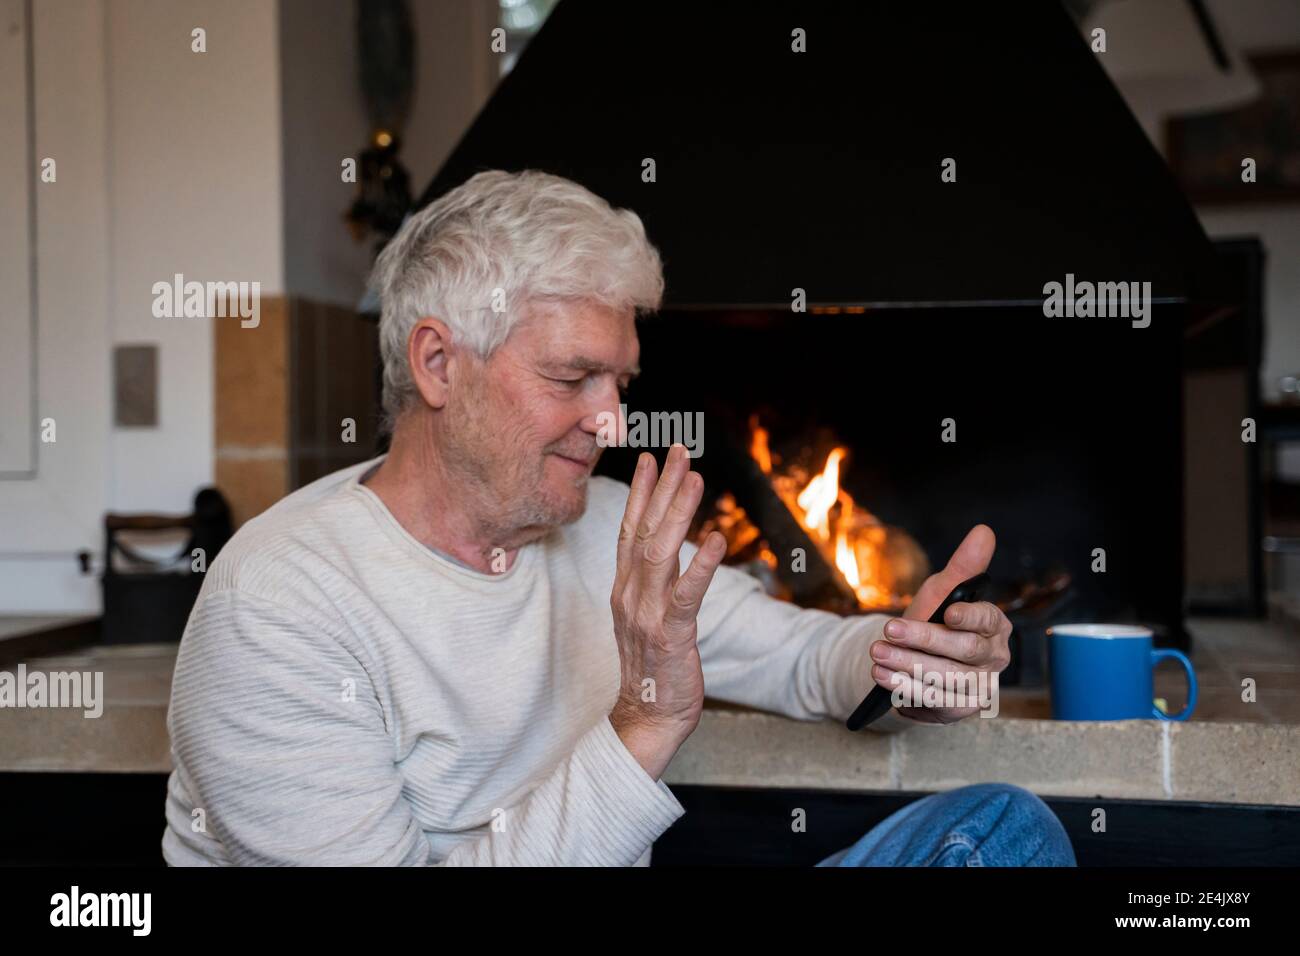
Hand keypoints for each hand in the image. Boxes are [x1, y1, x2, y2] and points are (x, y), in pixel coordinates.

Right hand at [609, 444, 726, 776]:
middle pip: (644, 530)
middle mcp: (630, 594)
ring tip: (694, 477)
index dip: (640, 493)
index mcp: (624, 589)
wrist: (647, 718)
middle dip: (662, 487)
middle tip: (678, 450)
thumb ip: (652, 585)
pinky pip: (685, 594)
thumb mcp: (645, 618)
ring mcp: (647, 614)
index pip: (629, 530)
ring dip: (678, 512)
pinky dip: (700, 565)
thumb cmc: (653, 669)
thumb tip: (667, 553)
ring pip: (661, 552)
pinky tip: (713, 540)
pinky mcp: (670, 634)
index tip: (649, 459)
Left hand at [868, 524, 1010, 723]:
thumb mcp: (942, 591)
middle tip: (887, 631)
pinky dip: (906, 691)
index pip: (988, 620)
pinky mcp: (959, 710)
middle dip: (923, 640)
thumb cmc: (934, 618)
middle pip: (963, 651)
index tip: (948, 612)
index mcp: (995, 626)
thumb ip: (963, 566)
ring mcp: (979, 688)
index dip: (969, 617)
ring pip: (946, 680)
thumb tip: (983, 530)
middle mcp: (994, 659)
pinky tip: (883, 680)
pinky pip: (934, 703)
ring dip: (908, 668)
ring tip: (877, 657)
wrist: (913, 657)